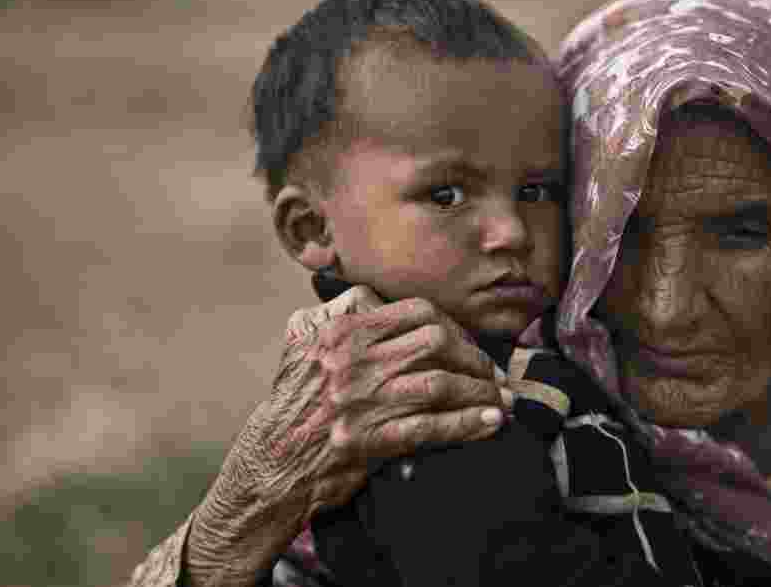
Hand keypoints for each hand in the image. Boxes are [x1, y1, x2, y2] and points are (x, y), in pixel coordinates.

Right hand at [185, 286, 511, 585]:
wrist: (270, 466)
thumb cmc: (293, 406)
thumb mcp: (303, 345)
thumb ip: (341, 316)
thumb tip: (381, 302)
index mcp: (339, 330)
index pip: (416, 311)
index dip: (453, 327)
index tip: (467, 344)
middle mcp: (349, 359)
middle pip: (436, 342)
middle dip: (474, 357)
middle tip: (491, 374)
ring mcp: (358, 399)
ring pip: (439, 382)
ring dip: (479, 391)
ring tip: (500, 399)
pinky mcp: (367, 440)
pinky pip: (431, 426)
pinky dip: (467, 424)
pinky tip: (491, 422)